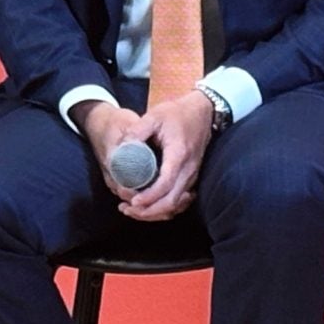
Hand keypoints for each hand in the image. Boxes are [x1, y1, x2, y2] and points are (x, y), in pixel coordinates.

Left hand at [123, 95, 214, 221]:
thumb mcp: (154, 116)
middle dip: (149, 211)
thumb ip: (136, 131)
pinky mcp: (191, 178)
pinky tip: (149, 207)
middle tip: (127, 209)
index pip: (166, 184)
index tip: (132, 202)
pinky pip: (180, 200)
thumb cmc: (177, 113)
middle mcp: (189, 169)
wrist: (202, 112)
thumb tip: (120, 148)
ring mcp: (193, 175)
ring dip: (156, 212)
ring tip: (133, 211)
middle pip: (172, 201)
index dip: (149, 196)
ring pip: (177, 204)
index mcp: (179, 154)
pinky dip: (165, 208)